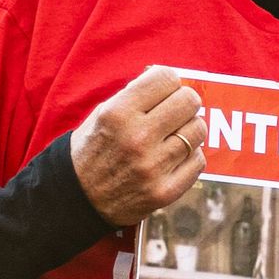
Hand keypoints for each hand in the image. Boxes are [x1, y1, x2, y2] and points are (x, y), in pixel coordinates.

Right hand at [73, 65, 207, 224]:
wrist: (79, 200)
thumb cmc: (94, 149)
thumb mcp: (103, 113)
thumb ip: (135, 95)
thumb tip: (172, 81)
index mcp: (117, 113)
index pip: (166, 78)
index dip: (168, 81)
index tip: (164, 90)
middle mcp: (136, 138)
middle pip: (189, 101)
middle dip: (184, 102)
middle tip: (175, 111)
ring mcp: (152, 167)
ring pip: (198, 130)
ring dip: (189, 129)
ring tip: (173, 135)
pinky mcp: (164, 191)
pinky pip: (198, 161)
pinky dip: (190, 156)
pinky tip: (173, 157)